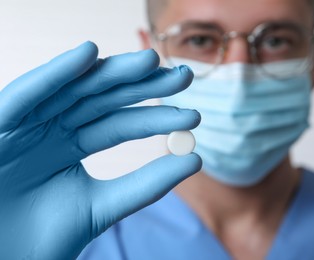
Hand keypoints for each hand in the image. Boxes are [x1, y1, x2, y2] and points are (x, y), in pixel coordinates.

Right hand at [0, 42, 200, 259]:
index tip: (193, 116)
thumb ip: (144, 185)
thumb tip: (194, 159)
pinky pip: (26, 95)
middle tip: (183, 76)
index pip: (120, 124)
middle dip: (142, 84)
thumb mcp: (99, 207)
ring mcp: (25, 124)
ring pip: (72, 89)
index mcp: (70, 146)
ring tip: (150, 61)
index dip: (156, 117)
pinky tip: (88, 54)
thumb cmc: (35, 240)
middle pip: (102, 98)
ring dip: (110, 71)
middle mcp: (50, 128)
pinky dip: (54, 74)